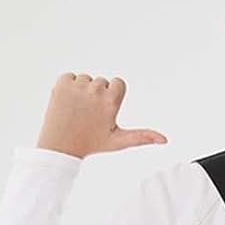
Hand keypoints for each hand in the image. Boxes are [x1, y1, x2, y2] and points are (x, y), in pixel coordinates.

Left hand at [36, 74, 167, 157]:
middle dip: (96, 95)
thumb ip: (142, 137)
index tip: (104, 110)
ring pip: (85, 79)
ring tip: (77, 111)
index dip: (112, 97)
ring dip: (82, 91)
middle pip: (101, 82)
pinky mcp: (62, 83)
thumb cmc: (91, 145)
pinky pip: (69, 77)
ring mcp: (78, 86)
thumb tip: (164, 140)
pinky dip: (67, 88)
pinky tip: (67, 104)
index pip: (118, 83)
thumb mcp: (118, 141)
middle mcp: (96, 90)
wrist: (60, 146)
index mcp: (111, 101)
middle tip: (89, 115)